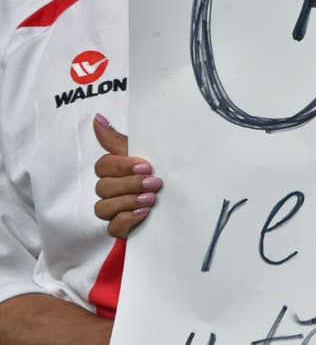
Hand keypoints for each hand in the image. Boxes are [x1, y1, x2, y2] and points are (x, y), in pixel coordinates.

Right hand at [92, 114, 159, 238]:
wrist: (187, 200)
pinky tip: (144, 213)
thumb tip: (98, 118)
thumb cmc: (162, 171)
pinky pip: (112, 227)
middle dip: (129, 184)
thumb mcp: (147, 153)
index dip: (121, 166)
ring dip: (128, 201)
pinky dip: (127, 219)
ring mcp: (114, 210)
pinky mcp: (121, 228)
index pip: (103, 166)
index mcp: (117, 170)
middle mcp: (111, 190)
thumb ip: (119, 140)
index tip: (146, 166)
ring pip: (103, 208)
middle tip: (155, 182)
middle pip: (103, 187)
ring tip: (151, 199)